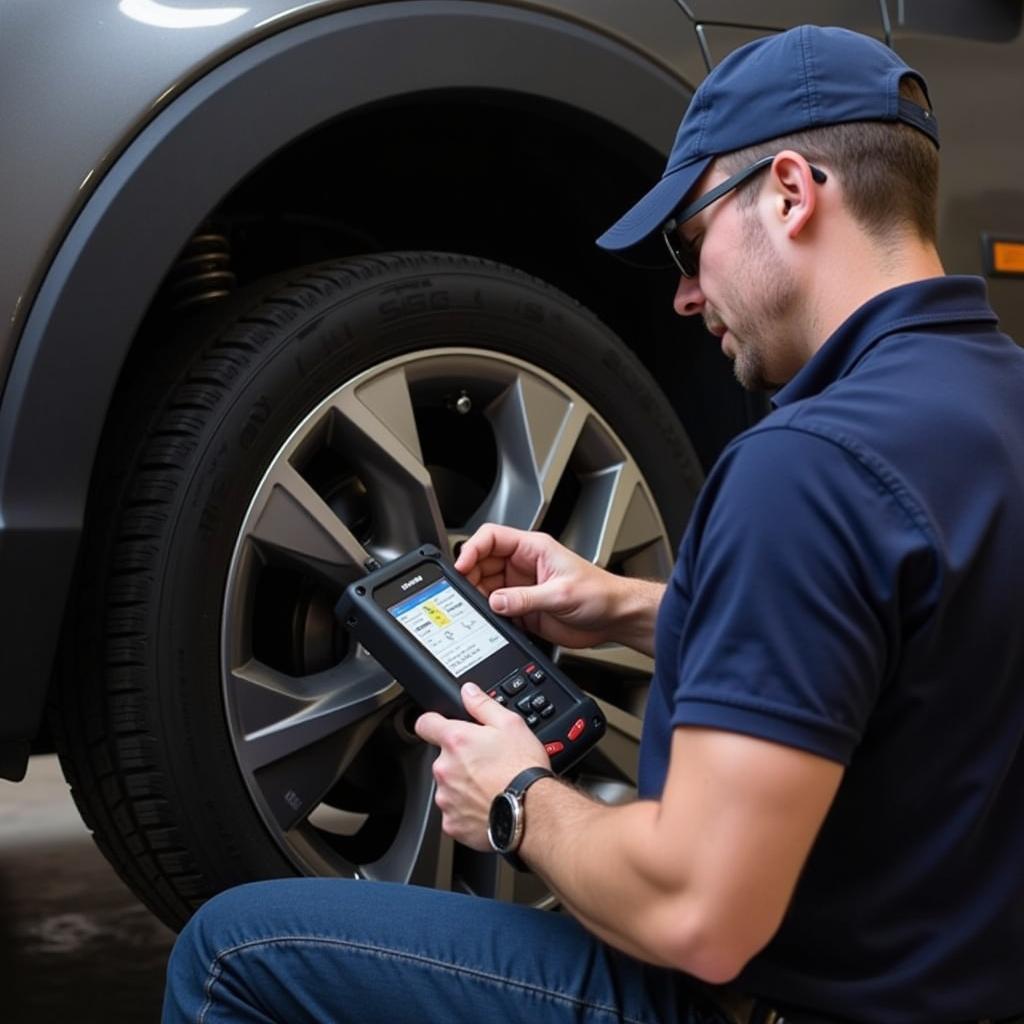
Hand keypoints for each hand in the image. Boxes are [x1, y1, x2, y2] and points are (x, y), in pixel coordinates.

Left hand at [414, 682, 549, 850]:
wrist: (532, 812)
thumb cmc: (523, 770)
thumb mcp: (510, 724)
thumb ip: (482, 705)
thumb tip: (468, 692)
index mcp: (456, 741)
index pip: (426, 724)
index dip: (434, 723)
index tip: (440, 728)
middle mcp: (444, 768)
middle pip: (442, 758)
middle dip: (459, 760)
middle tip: (485, 764)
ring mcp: (446, 797)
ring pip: (448, 786)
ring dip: (463, 786)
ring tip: (490, 787)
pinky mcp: (452, 823)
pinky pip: (454, 813)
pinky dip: (467, 811)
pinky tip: (487, 805)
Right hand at [454, 524, 623, 648]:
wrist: (614, 618)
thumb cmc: (600, 594)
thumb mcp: (561, 594)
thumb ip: (525, 598)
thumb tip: (495, 601)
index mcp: (533, 549)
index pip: (491, 538)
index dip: (472, 549)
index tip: (461, 566)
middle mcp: (524, 565)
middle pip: (482, 562)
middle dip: (470, 576)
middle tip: (464, 593)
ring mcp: (521, 587)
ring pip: (485, 586)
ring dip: (477, 598)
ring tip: (474, 609)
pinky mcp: (523, 608)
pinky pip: (496, 609)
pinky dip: (488, 615)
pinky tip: (488, 621)